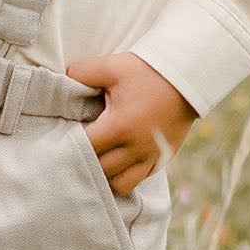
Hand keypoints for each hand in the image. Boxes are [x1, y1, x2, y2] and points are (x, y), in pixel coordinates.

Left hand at [63, 53, 195, 196]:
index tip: (66, 135)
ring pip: (121, 183)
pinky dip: (127, 174)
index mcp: (120, 126)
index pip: (85, 148)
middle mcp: (136, 148)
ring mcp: (152, 156)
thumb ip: (82, 73)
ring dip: (107, 174)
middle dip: (87, 160)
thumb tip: (62, 80)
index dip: (71, 144)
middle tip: (80, 147)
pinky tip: (120, 161)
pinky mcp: (163, 159)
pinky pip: (140, 179)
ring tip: (101, 157)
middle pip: (100, 170)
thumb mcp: (112, 66)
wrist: (187, 77)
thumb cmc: (147, 72)